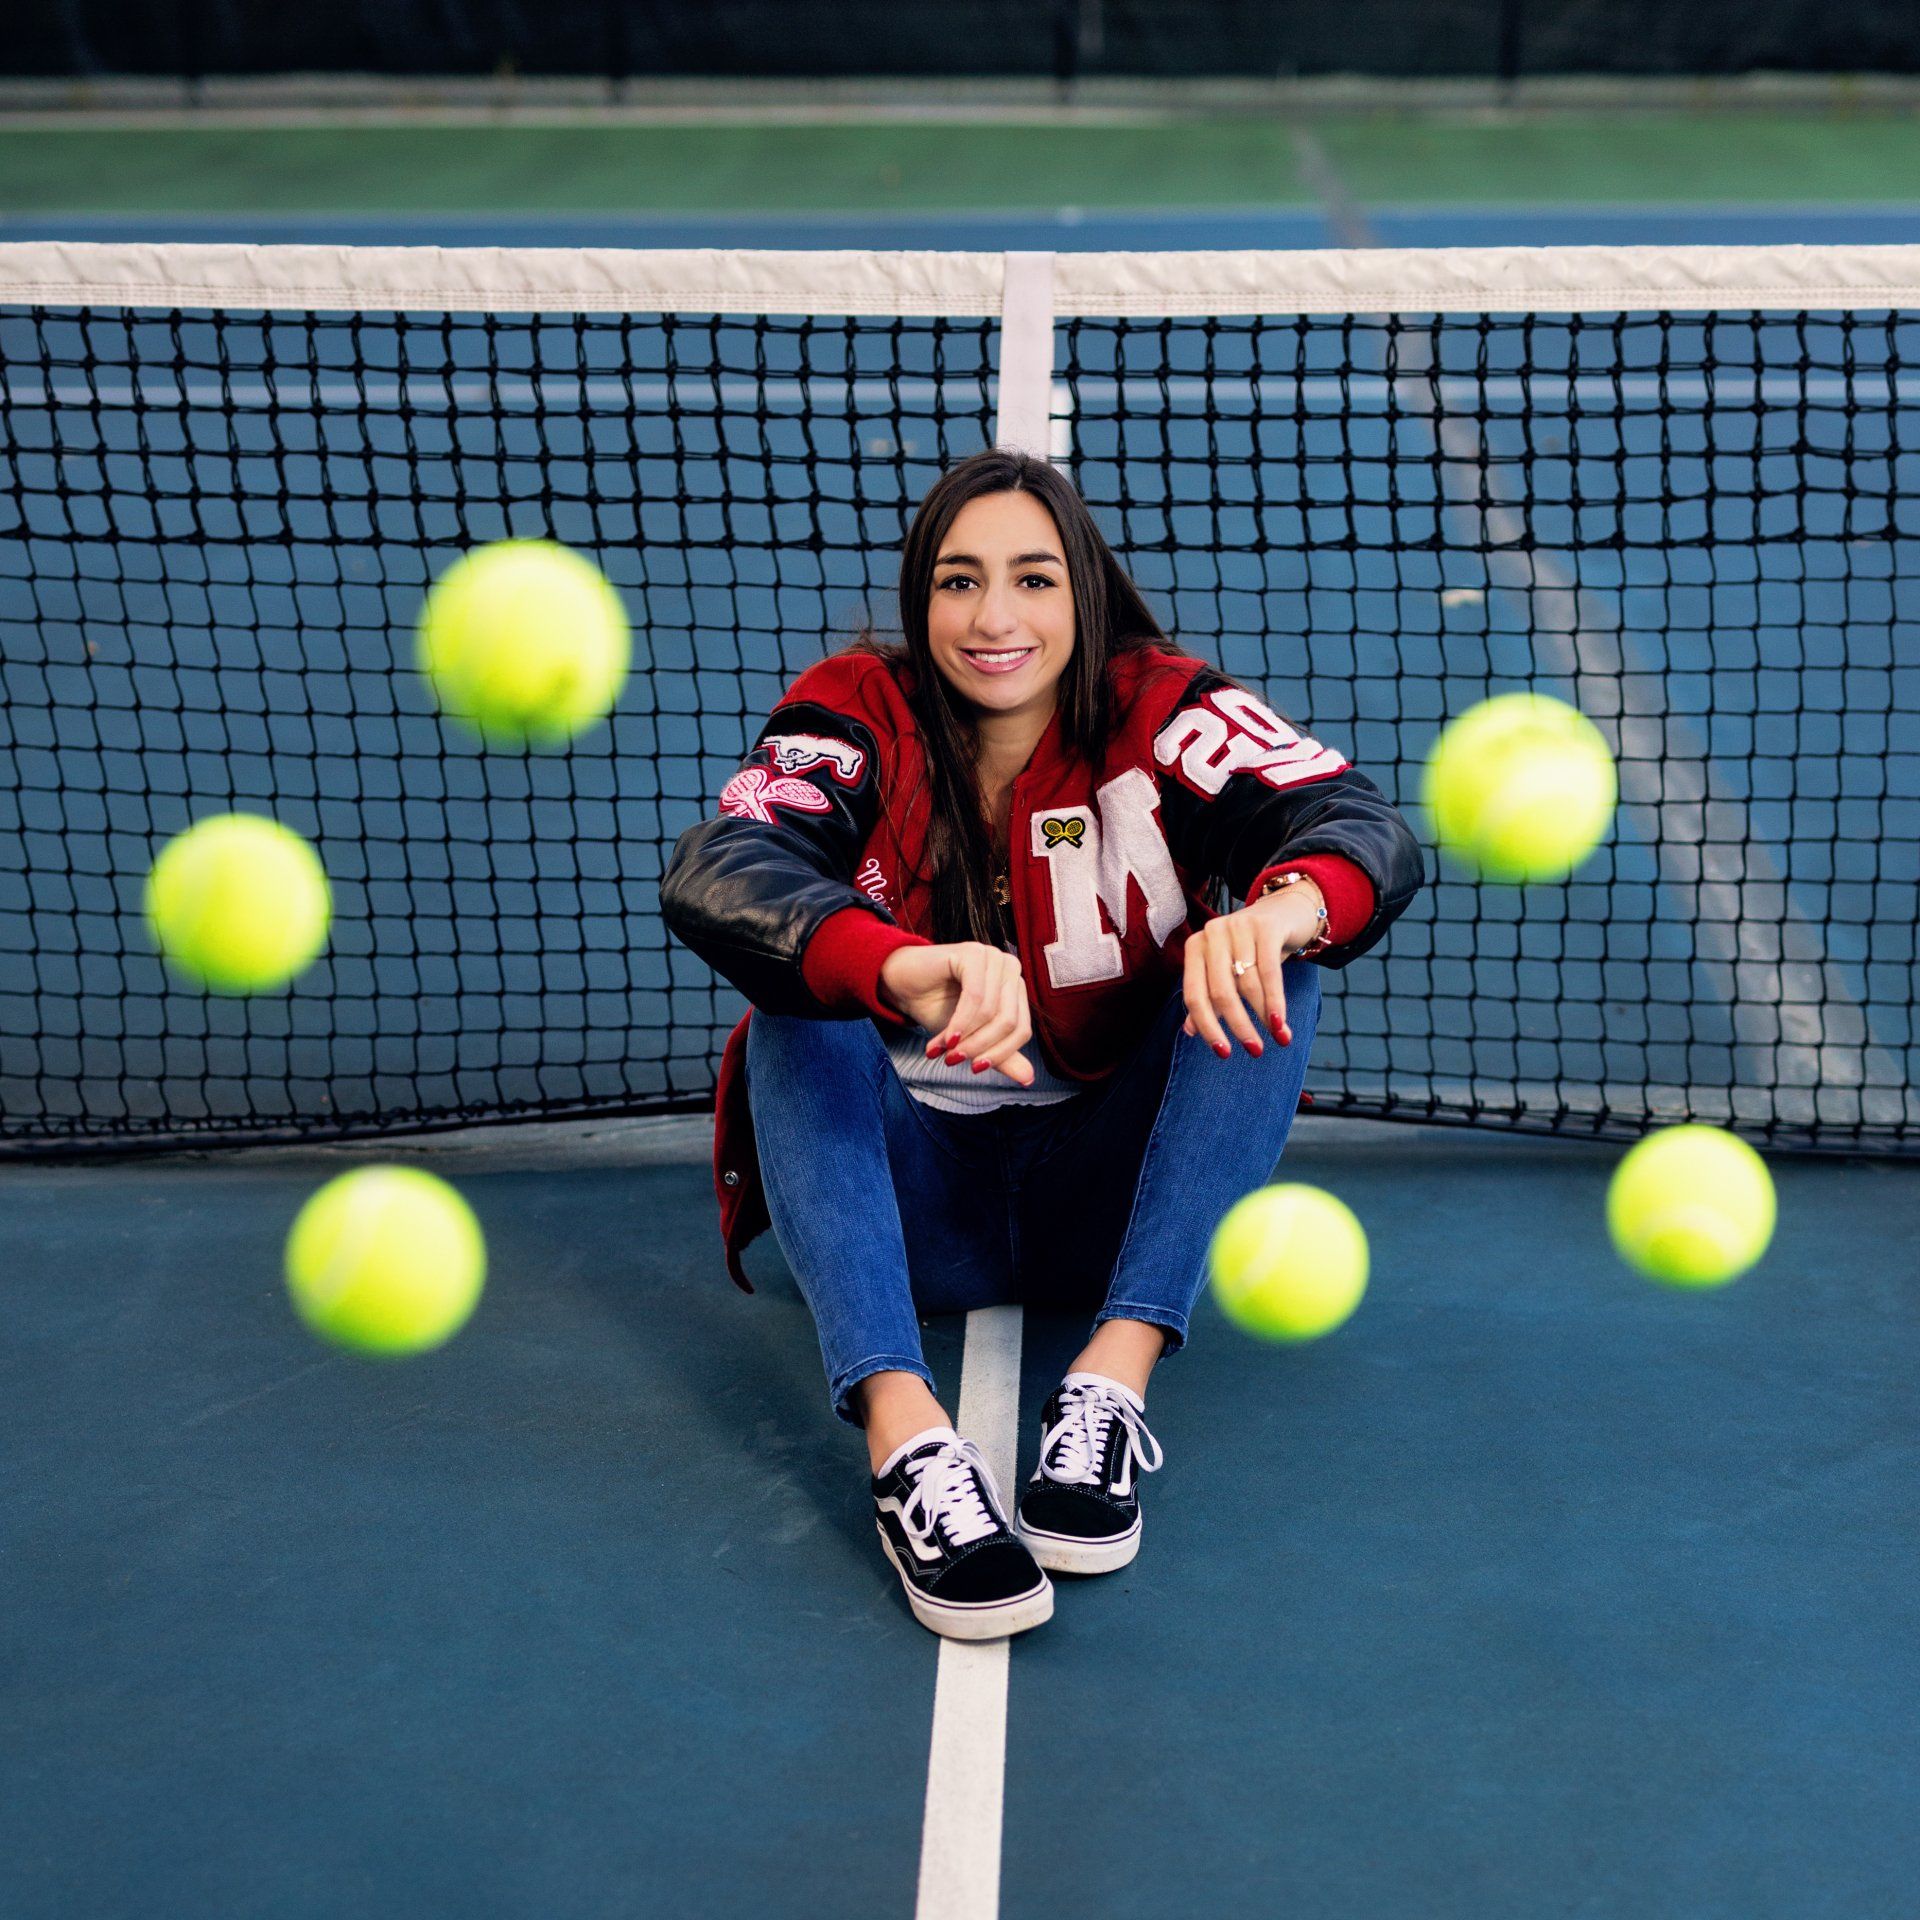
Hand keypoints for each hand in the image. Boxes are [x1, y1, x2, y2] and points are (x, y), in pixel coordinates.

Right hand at [879, 942, 1035, 1086]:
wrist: (902, 984)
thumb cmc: (938, 1006)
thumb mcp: (972, 1037)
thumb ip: (1001, 1055)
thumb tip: (1029, 1079)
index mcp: (1015, 986)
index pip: (1022, 1029)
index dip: (1000, 1054)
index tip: (975, 1069)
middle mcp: (1010, 968)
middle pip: (1008, 1021)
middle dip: (980, 1047)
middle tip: (954, 1060)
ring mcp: (992, 957)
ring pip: (991, 1012)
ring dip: (966, 1037)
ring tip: (945, 1050)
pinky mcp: (972, 953)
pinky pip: (974, 997)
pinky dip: (960, 1022)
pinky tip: (946, 1037)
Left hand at [1180, 881, 1324, 1056]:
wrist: (1285, 912)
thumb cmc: (1251, 949)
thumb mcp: (1227, 972)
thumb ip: (1208, 998)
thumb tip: (1189, 1031)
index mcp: (1195, 947)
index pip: (1194, 995)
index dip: (1207, 1027)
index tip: (1224, 1053)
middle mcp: (1211, 934)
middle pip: (1220, 992)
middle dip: (1238, 1026)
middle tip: (1254, 1051)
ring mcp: (1237, 927)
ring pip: (1248, 984)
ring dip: (1263, 1016)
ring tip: (1279, 1037)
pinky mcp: (1265, 926)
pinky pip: (1270, 972)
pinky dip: (1275, 1001)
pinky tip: (1280, 1022)